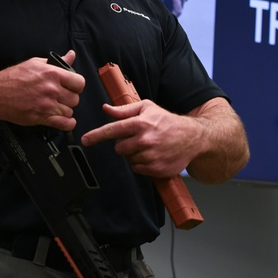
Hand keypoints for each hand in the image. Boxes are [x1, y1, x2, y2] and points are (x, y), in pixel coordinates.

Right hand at [0, 49, 84, 130]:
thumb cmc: (13, 78)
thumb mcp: (35, 63)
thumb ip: (57, 62)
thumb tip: (71, 56)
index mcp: (52, 73)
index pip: (79, 82)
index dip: (76, 85)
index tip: (71, 87)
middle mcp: (51, 89)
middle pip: (75, 98)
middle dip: (69, 98)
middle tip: (61, 97)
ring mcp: (47, 105)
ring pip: (69, 111)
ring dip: (64, 110)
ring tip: (56, 106)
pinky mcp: (41, 117)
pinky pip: (64, 124)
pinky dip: (67, 124)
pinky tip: (64, 120)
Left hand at [80, 98, 196, 177]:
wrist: (193, 137)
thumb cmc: (168, 121)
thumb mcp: (147, 108)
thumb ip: (124, 110)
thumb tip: (106, 109)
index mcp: (140, 123)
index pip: (113, 130)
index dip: (96, 135)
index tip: (85, 140)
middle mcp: (144, 140)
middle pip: (118, 148)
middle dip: (124, 144)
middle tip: (138, 139)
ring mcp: (151, 156)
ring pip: (128, 159)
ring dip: (134, 154)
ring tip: (148, 146)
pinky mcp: (156, 169)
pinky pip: (138, 169)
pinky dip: (142, 164)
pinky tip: (153, 155)